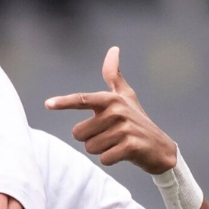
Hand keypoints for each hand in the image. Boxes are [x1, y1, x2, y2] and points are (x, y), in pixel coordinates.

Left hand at [44, 46, 176, 173]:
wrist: (161, 148)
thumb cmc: (137, 120)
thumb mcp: (126, 96)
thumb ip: (114, 75)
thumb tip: (113, 49)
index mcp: (111, 99)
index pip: (82, 100)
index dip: (64, 102)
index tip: (48, 104)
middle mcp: (117, 111)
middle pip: (79, 133)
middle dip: (90, 138)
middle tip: (110, 135)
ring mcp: (125, 128)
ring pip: (90, 147)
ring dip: (101, 149)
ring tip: (118, 143)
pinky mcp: (130, 146)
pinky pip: (104, 158)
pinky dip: (110, 159)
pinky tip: (124, 153)